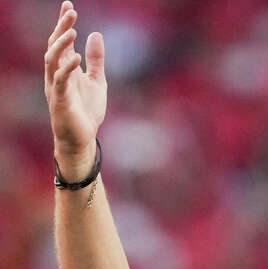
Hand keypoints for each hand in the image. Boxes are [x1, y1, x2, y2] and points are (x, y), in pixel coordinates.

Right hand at [44, 1, 106, 180]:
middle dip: (61, 27)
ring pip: (52, 59)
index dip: (63, 23)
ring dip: (61, 44)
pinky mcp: (59, 100)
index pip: (61, 41)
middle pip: (55, 45)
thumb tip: (95, 34)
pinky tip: (77, 57)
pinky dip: (67, 68)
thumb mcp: (97, 81)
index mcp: (65, 68)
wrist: (82, 138)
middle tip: (70, 11)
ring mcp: (56, 86)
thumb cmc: (87, 110)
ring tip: (71, 29)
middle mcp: (56, 74)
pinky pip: (60, 80)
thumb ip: (96, 59)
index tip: (68, 4)